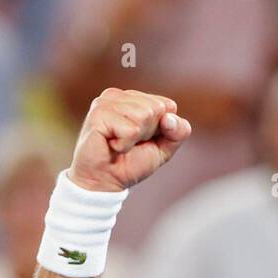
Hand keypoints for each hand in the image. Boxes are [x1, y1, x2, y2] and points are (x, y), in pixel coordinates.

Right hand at [68, 88, 190, 192]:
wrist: (104, 182)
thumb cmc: (130, 164)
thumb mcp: (163, 148)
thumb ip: (178, 132)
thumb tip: (170, 118)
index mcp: (134, 98)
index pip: (167, 106)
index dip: (162, 130)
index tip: (143, 140)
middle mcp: (119, 95)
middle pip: (156, 109)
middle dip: (148, 133)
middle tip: (129, 143)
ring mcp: (106, 102)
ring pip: (144, 115)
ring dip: (135, 138)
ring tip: (119, 144)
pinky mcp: (98, 114)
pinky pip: (130, 129)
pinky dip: (125, 144)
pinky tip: (111, 145)